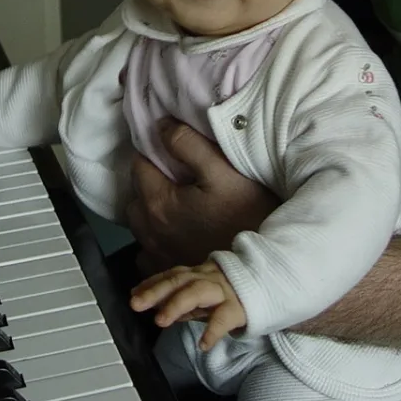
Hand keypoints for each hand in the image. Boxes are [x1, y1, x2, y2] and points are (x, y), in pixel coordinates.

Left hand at [126, 119, 278, 272]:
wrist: (265, 265)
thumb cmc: (248, 216)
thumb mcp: (223, 170)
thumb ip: (188, 144)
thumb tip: (161, 126)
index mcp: (159, 203)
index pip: (138, 165)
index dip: (154, 152)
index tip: (172, 151)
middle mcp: (150, 231)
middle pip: (135, 196)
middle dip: (149, 182)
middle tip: (177, 177)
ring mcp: (158, 256)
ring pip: (140, 225)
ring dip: (151, 211)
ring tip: (178, 204)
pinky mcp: (169, 273)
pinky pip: (148, 254)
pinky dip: (156, 241)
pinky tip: (178, 235)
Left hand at [131, 261, 245, 350]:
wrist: (267, 287)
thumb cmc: (230, 292)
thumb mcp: (202, 294)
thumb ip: (179, 298)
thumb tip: (151, 302)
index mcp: (198, 274)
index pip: (171, 276)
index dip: (151, 283)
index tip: (133, 294)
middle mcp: (207, 278)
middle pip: (179, 280)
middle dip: (156, 291)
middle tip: (136, 304)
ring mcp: (222, 290)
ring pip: (197, 292)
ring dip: (177, 304)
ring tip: (161, 321)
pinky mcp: (238, 307)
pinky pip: (224, 317)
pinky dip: (213, 330)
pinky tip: (203, 344)